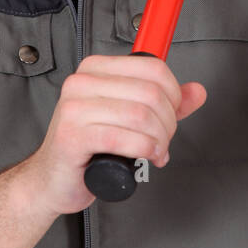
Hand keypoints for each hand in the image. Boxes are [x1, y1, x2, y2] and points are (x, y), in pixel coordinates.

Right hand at [30, 54, 206, 215]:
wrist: (51, 180)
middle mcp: (81, 82)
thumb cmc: (87, 148)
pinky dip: (145, 150)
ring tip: (155, 152)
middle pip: (151, 93)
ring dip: (159, 140)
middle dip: (168, 123)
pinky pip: (124, 138)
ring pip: (141, 116)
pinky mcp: (72, 136)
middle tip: (162, 141)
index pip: (153, 68)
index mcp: (95, 69)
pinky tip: (146, 157)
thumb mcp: (128, 118)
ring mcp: (74, 108)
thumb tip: (196, 91)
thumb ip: (163, 103)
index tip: (171, 115)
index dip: (173, 95)